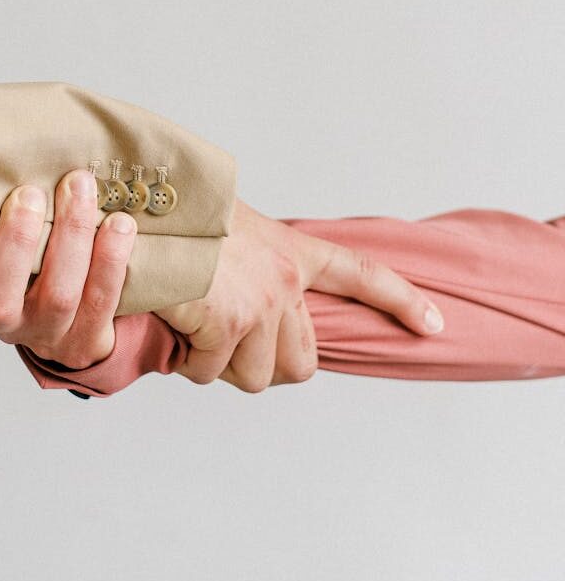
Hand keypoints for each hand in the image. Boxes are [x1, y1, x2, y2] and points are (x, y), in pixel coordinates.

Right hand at [0, 169, 136, 367]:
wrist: (82, 317)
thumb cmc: (31, 266)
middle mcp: (6, 326)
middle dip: (16, 244)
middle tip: (29, 194)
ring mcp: (49, 335)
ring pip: (58, 296)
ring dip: (70, 237)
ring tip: (78, 187)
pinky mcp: (91, 337)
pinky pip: (102, 299)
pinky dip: (110, 258)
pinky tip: (119, 223)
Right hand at [154, 198, 444, 392]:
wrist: (147, 204)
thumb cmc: (181, 215)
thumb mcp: (234, 232)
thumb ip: (256, 267)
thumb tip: (241, 309)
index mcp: (292, 253)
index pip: (361, 277)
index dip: (400, 301)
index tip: (432, 325)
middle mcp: (286, 282)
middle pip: (302, 364)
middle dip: (267, 366)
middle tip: (231, 348)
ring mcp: (261, 305)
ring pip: (254, 376)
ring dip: (220, 365)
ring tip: (193, 329)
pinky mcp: (229, 323)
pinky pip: (209, 371)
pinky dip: (188, 360)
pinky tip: (174, 325)